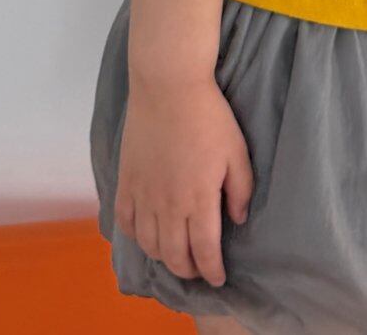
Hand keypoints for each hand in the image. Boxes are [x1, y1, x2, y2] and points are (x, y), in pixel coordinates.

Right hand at [114, 71, 254, 285]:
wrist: (168, 86)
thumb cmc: (208, 115)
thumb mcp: (237, 151)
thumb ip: (240, 189)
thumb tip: (237, 220)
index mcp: (199, 199)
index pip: (205, 251)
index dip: (212, 271)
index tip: (218, 278)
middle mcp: (168, 205)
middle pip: (175, 256)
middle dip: (188, 270)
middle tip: (198, 270)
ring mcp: (144, 194)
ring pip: (149, 245)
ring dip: (163, 257)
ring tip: (175, 255)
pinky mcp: (126, 181)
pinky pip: (125, 222)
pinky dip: (135, 236)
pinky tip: (146, 234)